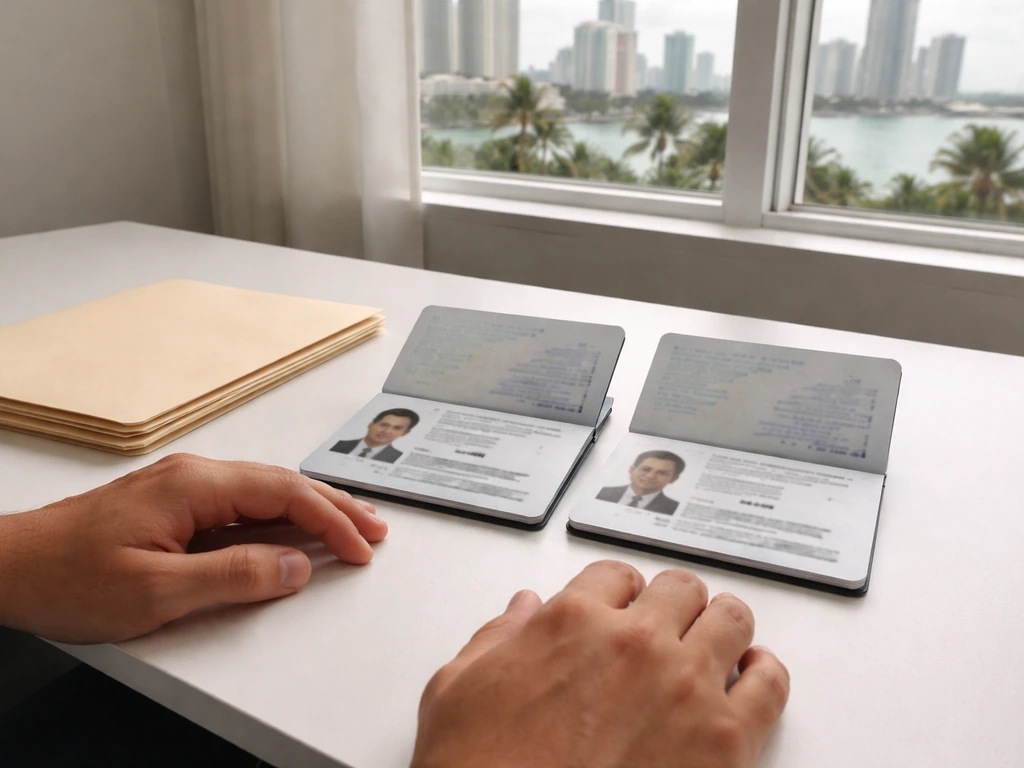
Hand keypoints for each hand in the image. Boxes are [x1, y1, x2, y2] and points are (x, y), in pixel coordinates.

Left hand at [0, 453, 386, 643]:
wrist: (7, 566)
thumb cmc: (68, 577)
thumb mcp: (156, 591)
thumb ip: (233, 577)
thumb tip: (295, 567)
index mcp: (196, 485)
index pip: (286, 493)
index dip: (332, 521)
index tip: (362, 548)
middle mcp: (194, 474)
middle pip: (284, 483)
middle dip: (336, 506)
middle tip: (376, 529)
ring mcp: (183, 486)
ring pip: (265, 490)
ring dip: (311, 508)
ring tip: (350, 526)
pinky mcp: (173, 503)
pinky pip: (242, 503)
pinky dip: (279, 516)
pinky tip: (292, 530)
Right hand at [412, 561, 788, 767]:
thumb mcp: (456, 689)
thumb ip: (496, 636)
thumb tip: (522, 610)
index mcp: (573, 620)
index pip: (616, 574)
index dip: (619, 592)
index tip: (623, 606)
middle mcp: (635, 643)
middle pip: (680, 588)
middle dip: (672, 604)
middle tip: (668, 624)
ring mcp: (685, 688)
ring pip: (731, 619)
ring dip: (720, 626)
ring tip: (714, 643)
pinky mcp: (724, 741)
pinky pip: (770, 684)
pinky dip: (765, 673)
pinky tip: (752, 675)